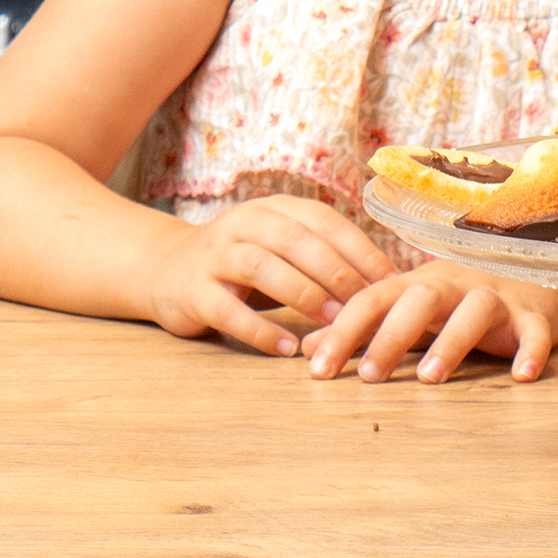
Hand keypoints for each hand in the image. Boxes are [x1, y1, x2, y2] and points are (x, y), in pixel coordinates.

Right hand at [145, 196, 393, 356]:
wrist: (167, 270)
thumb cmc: (244, 264)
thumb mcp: (281, 247)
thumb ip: (323, 255)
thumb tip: (388, 279)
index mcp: (273, 208)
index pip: (324, 220)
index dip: (360, 248)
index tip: (391, 279)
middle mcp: (243, 223)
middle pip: (296, 240)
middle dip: (336, 272)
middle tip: (366, 303)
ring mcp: (214, 255)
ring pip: (263, 268)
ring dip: (303, 295)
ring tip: (333, 322)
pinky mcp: (192, 291)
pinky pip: (228, 311)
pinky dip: (260, 330)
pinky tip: (286, 349)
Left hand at [304, 267, 557, 382]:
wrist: (534, 274)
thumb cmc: (457, 300)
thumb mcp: (408, 310)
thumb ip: (362, 330)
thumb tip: (307, 348)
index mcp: (418, 285)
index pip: (373, 299)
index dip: (345, 332)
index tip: (318, 370)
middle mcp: (455, 285)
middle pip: (421, 299)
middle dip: (393, 336)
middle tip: (369, 376)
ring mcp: (498, 298)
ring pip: (475, 311)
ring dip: (452, 342)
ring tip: (432, 378)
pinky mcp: (535, 316)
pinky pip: (535, 331)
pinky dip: (531, 350)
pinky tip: (522, 376)